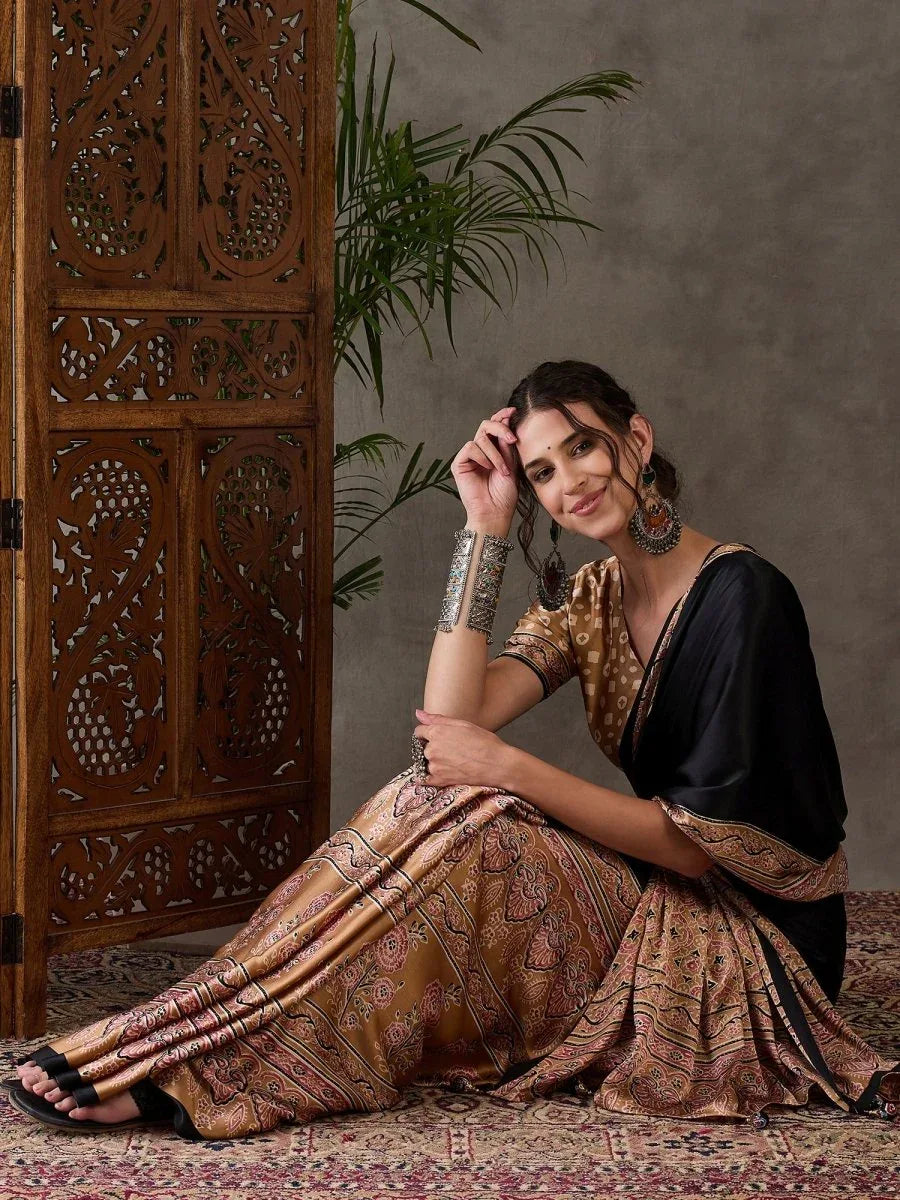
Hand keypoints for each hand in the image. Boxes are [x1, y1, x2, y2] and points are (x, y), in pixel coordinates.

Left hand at [413, 709, 513, 789]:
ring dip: (435, 761)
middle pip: (422, 747)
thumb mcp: (462, 724)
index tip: (439, 737)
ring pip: (425, 762)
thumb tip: (419, 713)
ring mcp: (434, 766)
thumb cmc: (485, 743)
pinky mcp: (439, 780)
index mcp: (436, 732)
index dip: (428, 733)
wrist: (498, 765)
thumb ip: (437, 719)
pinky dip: (430, 776)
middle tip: (451, 749)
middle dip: (433, 747)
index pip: (419, 731)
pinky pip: (425, 778)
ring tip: (453, 761)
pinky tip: (444, 772)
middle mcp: (432, 749)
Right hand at [450, 406, 518, 525]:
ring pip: (481, 438)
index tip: (513, 412)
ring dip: (495, 453)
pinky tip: (488, 469)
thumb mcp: (512, 464)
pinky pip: (471, 448)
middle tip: (512, 439)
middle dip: (500, 428)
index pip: (495, 427)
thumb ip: (507, 444)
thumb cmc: (505, 494)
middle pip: (486, 425)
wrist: (495, 512)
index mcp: (493, 450)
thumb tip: (506, 421)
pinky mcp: (459, 464)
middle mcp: (480, 451)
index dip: (502, 416)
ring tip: (502, 470)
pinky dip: (483, 457)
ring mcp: (469, 457)